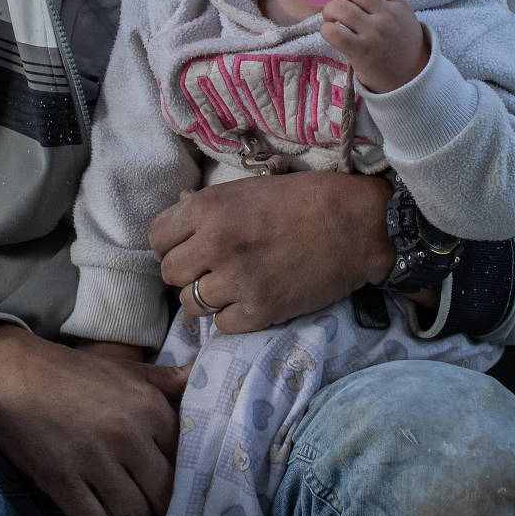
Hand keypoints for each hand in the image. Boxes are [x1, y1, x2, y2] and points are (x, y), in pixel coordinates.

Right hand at [0, 325, 188, 515]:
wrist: (11, 373)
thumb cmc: (73, 372)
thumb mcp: (127, 369)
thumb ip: (168, 380)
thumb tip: (202, 376)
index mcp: (150, 408)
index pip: (186, 462)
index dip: (180, 478)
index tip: (169, 484)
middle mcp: (127, 435)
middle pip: (163, 497)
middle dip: (158, 507)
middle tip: (147, 505)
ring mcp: (93, 460)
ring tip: (125, 515)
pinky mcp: (61, 481)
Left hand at [151, 170, 390, 335]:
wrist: (357, 225)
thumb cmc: (305, 199)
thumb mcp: (249, 189)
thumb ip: (209, 205)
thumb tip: (178, 209)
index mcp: (208, 209)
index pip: (157, 238)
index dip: (171, 244)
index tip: (189, 248)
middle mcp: (214, 246)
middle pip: (170, 274)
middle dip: (187, 273)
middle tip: (212, 269)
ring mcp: (236, 281)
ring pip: (191, 305)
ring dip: (209, 298)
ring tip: (234, 285)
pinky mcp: (259, 311)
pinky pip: (223, 326)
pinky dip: (234, 317)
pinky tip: (253, 299)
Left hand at [321, 0, 429, 92]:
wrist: (410, 78)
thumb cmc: (400, 44)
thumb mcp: (403, 16)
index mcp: (399, 4)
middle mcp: (388, 16)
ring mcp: (374, 33)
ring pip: (341, 7)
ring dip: (329, 9)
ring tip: (331, 17)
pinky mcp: (360, 51)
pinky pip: (333, 32)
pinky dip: (326, 28)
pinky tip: (331, 31)